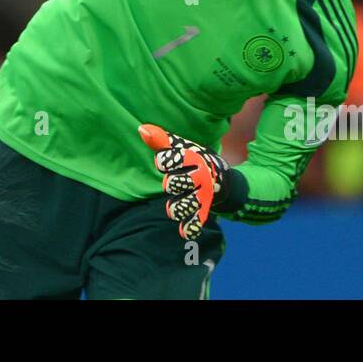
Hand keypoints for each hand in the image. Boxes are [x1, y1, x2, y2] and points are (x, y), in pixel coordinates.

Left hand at [138, 123, 228, 240]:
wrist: (220, 177)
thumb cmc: (193, 159)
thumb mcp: (181, 147)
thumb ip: (161, 140)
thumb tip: (142, 129)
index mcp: (193, 158)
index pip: (171, 159)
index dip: (163, 161)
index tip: (164, 162)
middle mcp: (199, 177)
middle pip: (175, 183)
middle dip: (170, 183)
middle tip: (172, 183)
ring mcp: (201, 196)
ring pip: (184, 206)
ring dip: (175, 208)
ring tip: (173, 207)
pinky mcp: (202, 210)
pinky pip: (196, 221)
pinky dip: (191, 227)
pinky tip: (184, 232)